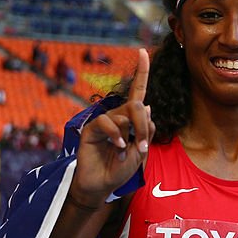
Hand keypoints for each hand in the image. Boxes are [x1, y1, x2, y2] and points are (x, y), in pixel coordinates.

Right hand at [71, 48, 154, 206]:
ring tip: (127, 152)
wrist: (101, 185)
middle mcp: (116, 116)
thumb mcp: (141, 152)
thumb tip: (147, 107)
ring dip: (131, 134)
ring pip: (123, 115)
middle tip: (144, 146)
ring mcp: (103, 122)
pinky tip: (118, 147)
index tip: (143, 51)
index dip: (141, 72)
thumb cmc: (120, 170)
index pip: (137, 92)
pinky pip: (106, 123)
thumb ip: (146, 131)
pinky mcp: (91, 129)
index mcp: (129, 120)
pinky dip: (116, 135)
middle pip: (136, 105)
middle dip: (143, 124)